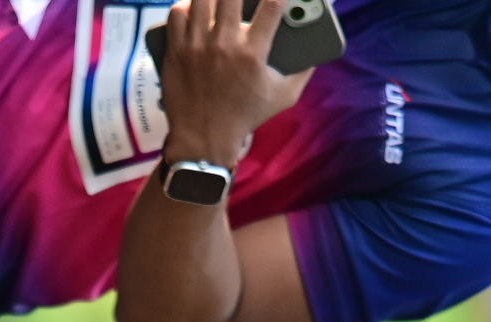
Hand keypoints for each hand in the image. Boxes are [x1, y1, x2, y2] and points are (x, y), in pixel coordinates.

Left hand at [154, 0, 313, 168]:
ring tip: (219, 0)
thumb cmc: (246, 117)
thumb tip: (314, 48)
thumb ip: (302, 70)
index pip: (272, 5)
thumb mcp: (284, 97)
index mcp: (253, 53)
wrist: (204, 139)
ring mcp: (197, 46)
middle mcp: (224, 45)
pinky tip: (194, 7)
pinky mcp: (176, 51)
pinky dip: (185, 5)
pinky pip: (177, 14)